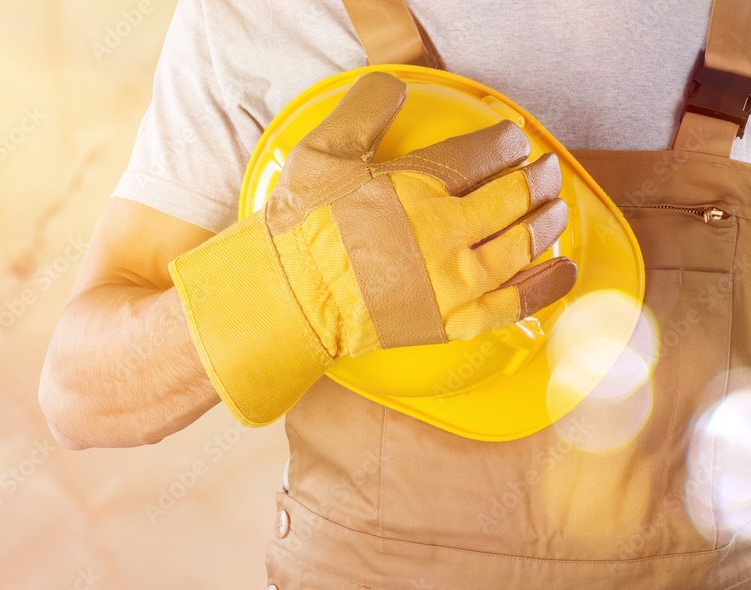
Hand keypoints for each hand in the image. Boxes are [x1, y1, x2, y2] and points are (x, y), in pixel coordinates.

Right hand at [169, 72, 575, 425]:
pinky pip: (512, 305)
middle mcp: (445, 236)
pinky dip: (544, 286)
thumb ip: (364, 111)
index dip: (506, 143)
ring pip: (521, 247)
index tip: (512, 140)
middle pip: (512, 200)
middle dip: (537, 180)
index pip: (484, 156)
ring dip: (546, 224)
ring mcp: (451, 284)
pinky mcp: (449, 322)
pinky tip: (561, 269)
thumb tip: (395, 88)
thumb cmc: (302, 230)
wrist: (288, 300)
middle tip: (545, 172)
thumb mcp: (322, 154)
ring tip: (555, 210)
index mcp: (419, 190)